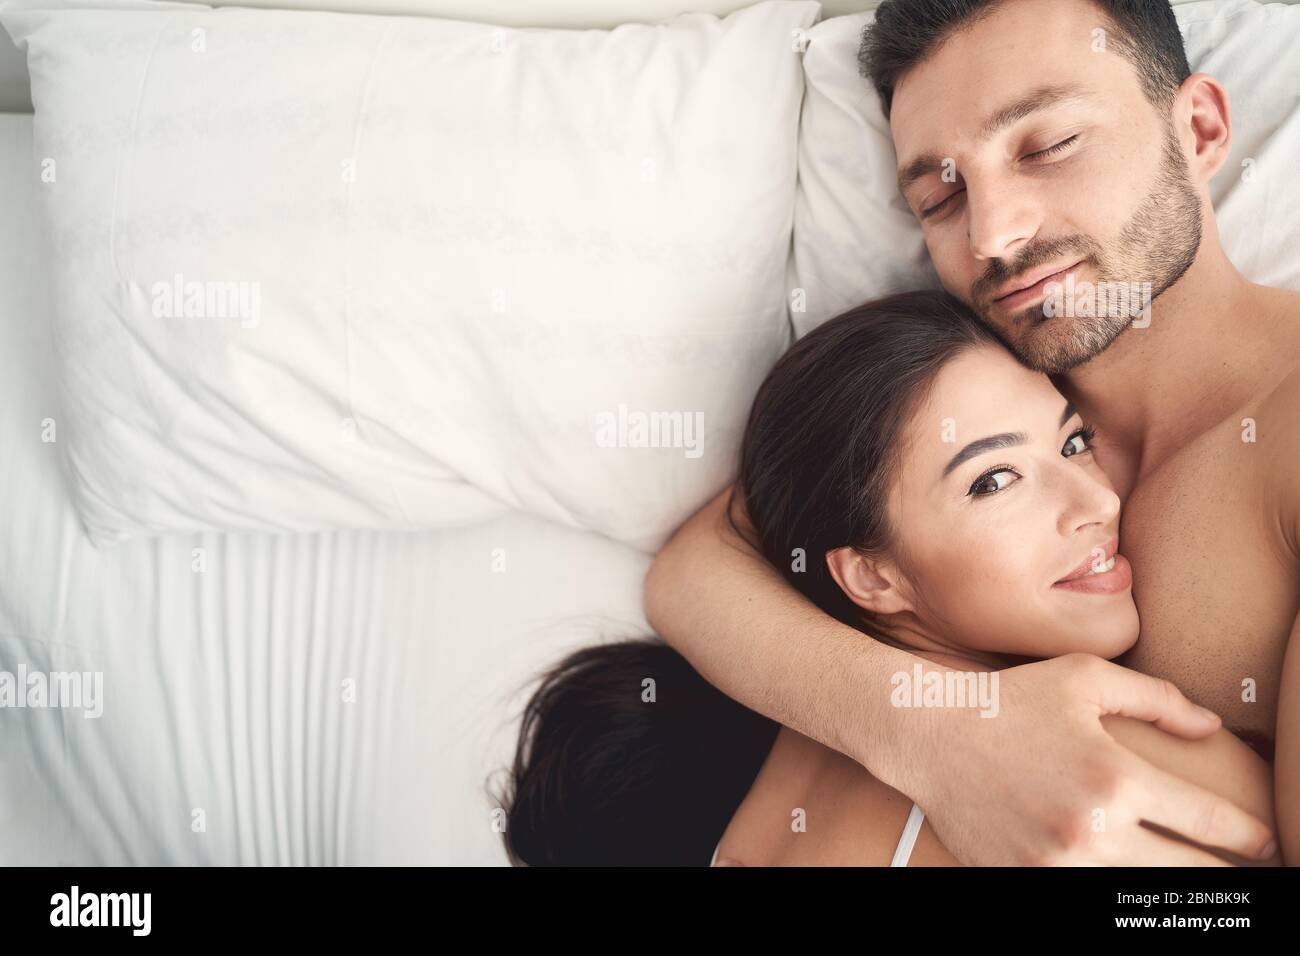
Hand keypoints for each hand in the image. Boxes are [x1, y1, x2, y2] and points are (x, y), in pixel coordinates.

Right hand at [894, 653, 1276, 864]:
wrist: (929, 734)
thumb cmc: (1010, 700)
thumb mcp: (1083, 678)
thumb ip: (1155, 697)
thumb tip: (1211, 726)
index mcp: (1116, 775)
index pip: (1211, 824)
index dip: (1251, 840)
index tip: (1267, 845)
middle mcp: (1093, 826)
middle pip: (1188, 876)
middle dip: (1224, 878)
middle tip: (1241, 875)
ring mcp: (1058, 861)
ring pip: (1140, 896)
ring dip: (1168, 890)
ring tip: (1186, 881)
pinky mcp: (1027, 878)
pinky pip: (1086, 896)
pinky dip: (1110, 889)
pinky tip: (1122, 874)